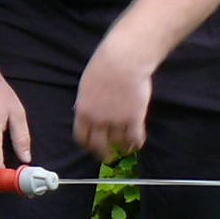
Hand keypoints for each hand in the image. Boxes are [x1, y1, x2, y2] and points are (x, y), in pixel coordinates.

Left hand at [74, 38, 154, 161]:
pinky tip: (137, 144)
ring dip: (122, 148)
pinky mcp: (134, 118)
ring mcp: (117, 121)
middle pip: (99, 146)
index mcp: (83, 112)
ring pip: (119, 143)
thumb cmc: (104, 67)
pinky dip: (137, 143)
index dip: (87, 146)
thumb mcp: (86, 86)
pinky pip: (135, 138)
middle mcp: (98, 120)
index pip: (81, 137)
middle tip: (108, 157)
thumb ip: (86, 103)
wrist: (122, 61)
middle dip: (103, 154)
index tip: (91, 148)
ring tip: (125, 149)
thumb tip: (84, 112)